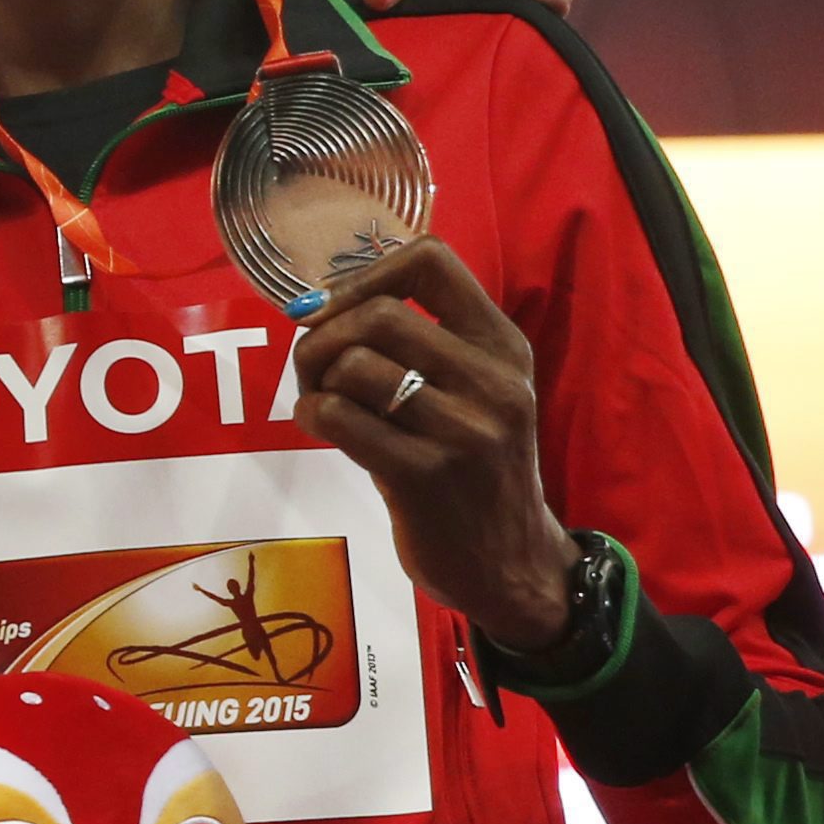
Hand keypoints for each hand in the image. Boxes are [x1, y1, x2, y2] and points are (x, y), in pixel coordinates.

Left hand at [289, 235, 578, 650]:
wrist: (512, 563)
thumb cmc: (473, 468)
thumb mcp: (475, 392)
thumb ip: (420, 343)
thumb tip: (319, 300)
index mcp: (502, 345)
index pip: (431, 260)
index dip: (365, 272)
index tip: (336, 306)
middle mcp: (492, 380)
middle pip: (377, 314)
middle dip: (323, 335)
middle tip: (315, 367)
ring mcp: (463, 430)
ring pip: (352, 364)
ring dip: (314, 379)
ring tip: (324, 402)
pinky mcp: (425, 476)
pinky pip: (339, 416)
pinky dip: (311, 414)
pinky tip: (322, 427)